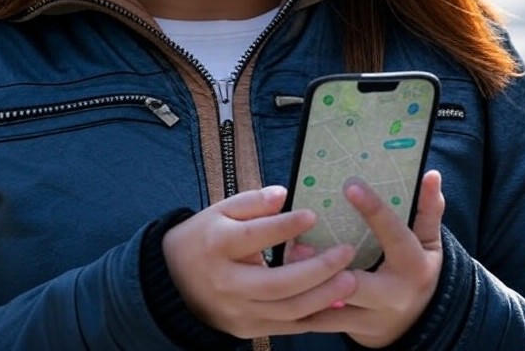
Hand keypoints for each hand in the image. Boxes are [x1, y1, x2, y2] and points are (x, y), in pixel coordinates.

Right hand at [161, 185, 357, 338]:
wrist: (172, 282)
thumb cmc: (204, 239)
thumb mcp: (219, 211)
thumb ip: (251, 203)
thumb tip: (283, 194)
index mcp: (217, 246)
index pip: (255, 236)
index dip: (285, 227)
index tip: (313, 215)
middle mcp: (227, 283)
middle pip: (278, 282)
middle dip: (318, 269)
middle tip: (346, 252)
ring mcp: (238, 311)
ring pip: (287, 310)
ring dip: (324, 296)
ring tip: (351, 279)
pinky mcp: (247, 329)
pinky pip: (287, 327)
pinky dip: (315, 317)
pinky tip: (337, 303)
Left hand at [290, 170, 445, 346]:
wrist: (417, 323)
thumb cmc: (417, 269)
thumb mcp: (429, 241)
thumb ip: (429, 209)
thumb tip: (431, 174)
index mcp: (412, 265)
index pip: (393, 234)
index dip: (372, 210)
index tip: (350, 186)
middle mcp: (392, 294)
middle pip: (356, 284)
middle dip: (327, 268)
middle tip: (300, 245)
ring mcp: (371, 318)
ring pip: (334, 309)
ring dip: (307, 288)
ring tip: (286, 262)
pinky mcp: (352, 330)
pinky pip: (323, 322)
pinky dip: (302, 306)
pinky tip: (282, 288)